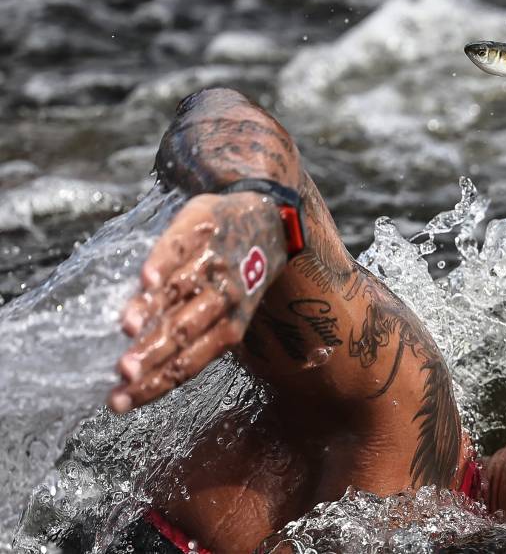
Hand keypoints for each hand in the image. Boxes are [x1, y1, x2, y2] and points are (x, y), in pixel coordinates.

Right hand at [109, 192, 285, 412]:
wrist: (268, 219)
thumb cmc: (236, 276)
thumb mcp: (227, 311)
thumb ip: (189, 334)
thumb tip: (138, 371)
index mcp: (231, 325)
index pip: (189, 363)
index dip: (155, 383)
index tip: (119, 403)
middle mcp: (225, 297)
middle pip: (185, 330)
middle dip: (154, 353)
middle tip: (124, 372)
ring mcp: (214, 262)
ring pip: (182, 290)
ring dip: (154, 309)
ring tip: (128, 328)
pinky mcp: (202, 229)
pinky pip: (181, 249)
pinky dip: (165, 262)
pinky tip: (147, 279)